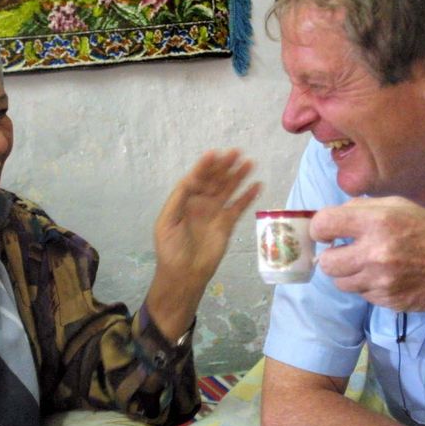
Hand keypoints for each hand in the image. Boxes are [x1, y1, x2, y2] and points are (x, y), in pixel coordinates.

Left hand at [146, 149, 259, 338]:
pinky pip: (239, 206)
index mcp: (184, 199)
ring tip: (250, 162)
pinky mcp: (227, 223)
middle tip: (237, 152)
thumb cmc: (171, 248)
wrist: (184, 273)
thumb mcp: (167, 222)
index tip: (215, 154)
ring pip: (229, 189)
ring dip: (238, 176)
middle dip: (225, 166)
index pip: (197, 177)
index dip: (205, 166)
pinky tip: (257, 185)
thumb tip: (192, 179)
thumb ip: (179, 199)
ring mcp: (215, 212)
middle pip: (215, 180)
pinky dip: (248, 196)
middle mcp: (201, 202)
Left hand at [311, 197, 424, 324]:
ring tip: (368, 264)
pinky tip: (386, 277)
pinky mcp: (386, 301)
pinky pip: (361, 294)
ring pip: (340, 282)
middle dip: (332, 256)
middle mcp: (376, 252)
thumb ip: (363, 209)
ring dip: (349, 273)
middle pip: (326, 262)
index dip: (320, 229)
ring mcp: (381, 280)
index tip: (327, 232)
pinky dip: (367, 286)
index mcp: (378, 220)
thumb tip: (328, 220)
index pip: (324, 224)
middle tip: (345, 252)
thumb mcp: (400, 206)